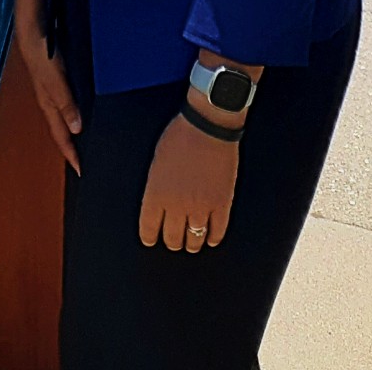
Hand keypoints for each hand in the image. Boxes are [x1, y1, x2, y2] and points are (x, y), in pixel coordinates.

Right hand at [12, 9, 81, 172]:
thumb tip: (77, 128)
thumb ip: (63, 99)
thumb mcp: (50, 73)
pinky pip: (74, 91)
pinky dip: (82, 103)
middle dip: (73, 143)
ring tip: (92, 136)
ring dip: (78, 123)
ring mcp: (57, 78)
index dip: (70, 152)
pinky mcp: (64, 65)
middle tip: (88, 161)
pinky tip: (93, 102)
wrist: (32, 9)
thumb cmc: (37, 40)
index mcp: (47, 97)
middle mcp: (52, 90)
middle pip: (63, 124)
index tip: (82, 171)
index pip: (60, 133)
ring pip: (68, 109)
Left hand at [138, 110, 238, 253]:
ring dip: (192, 244)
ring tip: (191, 244)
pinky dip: (214, 238)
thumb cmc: (179, 137)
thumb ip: (157, 186)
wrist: (208, 127)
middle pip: (172, 238)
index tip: (150, 240)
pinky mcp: (222, 203)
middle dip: (172, 242)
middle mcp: (177, 206)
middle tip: (173, 242)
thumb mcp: (156, 161)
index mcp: (156, 195)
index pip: (149, 228)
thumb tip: (161, 201)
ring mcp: (201, 207)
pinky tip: (211, 239)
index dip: (149, 237)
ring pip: (195, 238)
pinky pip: (218, 230)